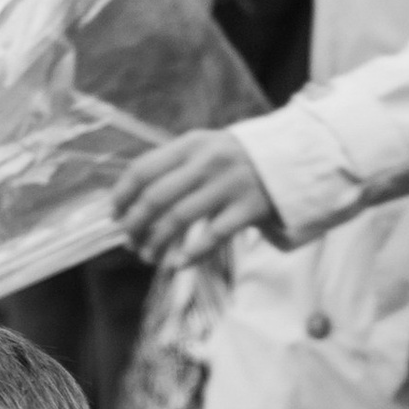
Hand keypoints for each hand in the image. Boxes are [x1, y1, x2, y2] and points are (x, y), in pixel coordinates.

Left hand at [111, 127, 281, 267]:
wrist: (294, 157)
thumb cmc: (238, 159)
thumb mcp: (206, 148)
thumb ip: (174, 166)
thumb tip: (132, 199)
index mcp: (191, 144)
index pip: (143, 169)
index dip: (122, 195)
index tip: (114, 214)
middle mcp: (208, 162)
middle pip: (156, 197)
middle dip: (135, 224)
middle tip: (129, 241)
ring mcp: (229, 184)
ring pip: (179, 218)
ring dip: (157, 242)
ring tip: (148, 256)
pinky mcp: (249, 208)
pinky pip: (212, 235)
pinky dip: (191, 253)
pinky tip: (178, 263)